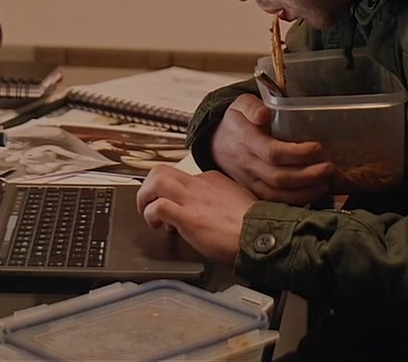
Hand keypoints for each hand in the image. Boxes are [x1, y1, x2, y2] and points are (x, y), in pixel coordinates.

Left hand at [136, 166, 255, 265]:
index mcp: (212, 180)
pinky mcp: (188, 217)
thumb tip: (209, 213)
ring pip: (155, 179)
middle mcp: (200, 184)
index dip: (173, 194)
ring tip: (148, 214)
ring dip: (145, 197)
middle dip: (149, 188)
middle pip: (161, 171)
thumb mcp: (238, 203)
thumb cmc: (255, 226)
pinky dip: (151, 215)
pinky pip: (158, 206)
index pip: (182, 177)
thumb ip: (220, 202)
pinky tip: (158, 226)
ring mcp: (193, 199)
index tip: (174, 210)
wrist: (262, 235)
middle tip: (149, 205)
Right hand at [211, 94, 332, 203]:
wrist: (217, 142)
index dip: (297, 153)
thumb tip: (264, 114)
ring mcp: (249, 180)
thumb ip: (252, 106)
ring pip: (277, 194)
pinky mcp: (254, 191)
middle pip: (278, 177)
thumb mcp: (240, 104)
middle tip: (329, 168)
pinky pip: (274, 201)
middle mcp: (247, 164)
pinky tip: (314, 193)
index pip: (272, 152)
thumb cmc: (237, 121)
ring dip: (305, 191)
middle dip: (307, 175)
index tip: (317, 148)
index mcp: (245, 140)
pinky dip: (296, 201)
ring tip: (326, 182)